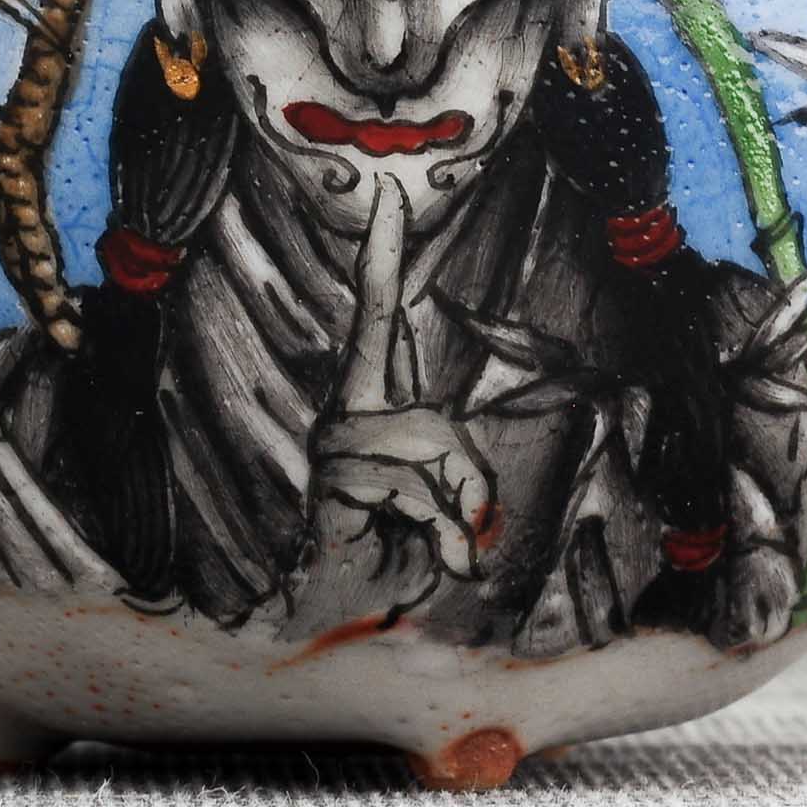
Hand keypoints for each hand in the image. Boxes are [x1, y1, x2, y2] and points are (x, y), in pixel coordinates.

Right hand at [308, 174, 495, 582]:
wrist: (346, 611)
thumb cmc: (396, 546)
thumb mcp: (445, 498)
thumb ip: (460, 472)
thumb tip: (476, 503)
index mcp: (371, 399)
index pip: (377, 311)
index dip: (383, 252)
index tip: (389, 194)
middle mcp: (344, 412)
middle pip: (436, 415)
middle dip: (466, 477)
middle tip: (466, 524)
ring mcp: (331, 448)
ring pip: (430, 450)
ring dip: (454, 511)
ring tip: (438, 543)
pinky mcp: (330, 488)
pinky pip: (413, 493)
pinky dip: (440, 538)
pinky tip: (427, 559)